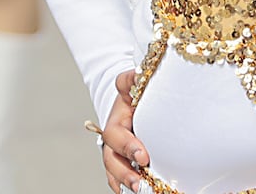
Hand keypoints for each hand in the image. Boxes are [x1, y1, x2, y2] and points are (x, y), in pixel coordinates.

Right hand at [102, 71, 149, 193]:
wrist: (133, 102)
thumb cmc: (136, 93)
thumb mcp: (133, 83)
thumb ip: (132, 79)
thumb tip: (139, 74)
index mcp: (116, 121)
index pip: (116, 134)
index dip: (127, 146)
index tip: (144, 156)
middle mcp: (112, 140)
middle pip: (112, 159)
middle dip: (125, 171)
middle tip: (140, 181)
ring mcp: (114, 153)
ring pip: (113, 172)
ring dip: (125, 182)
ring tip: (139, 190)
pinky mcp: (121, 164)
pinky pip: (117, 180)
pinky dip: (123, 187)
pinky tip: (136, 192)